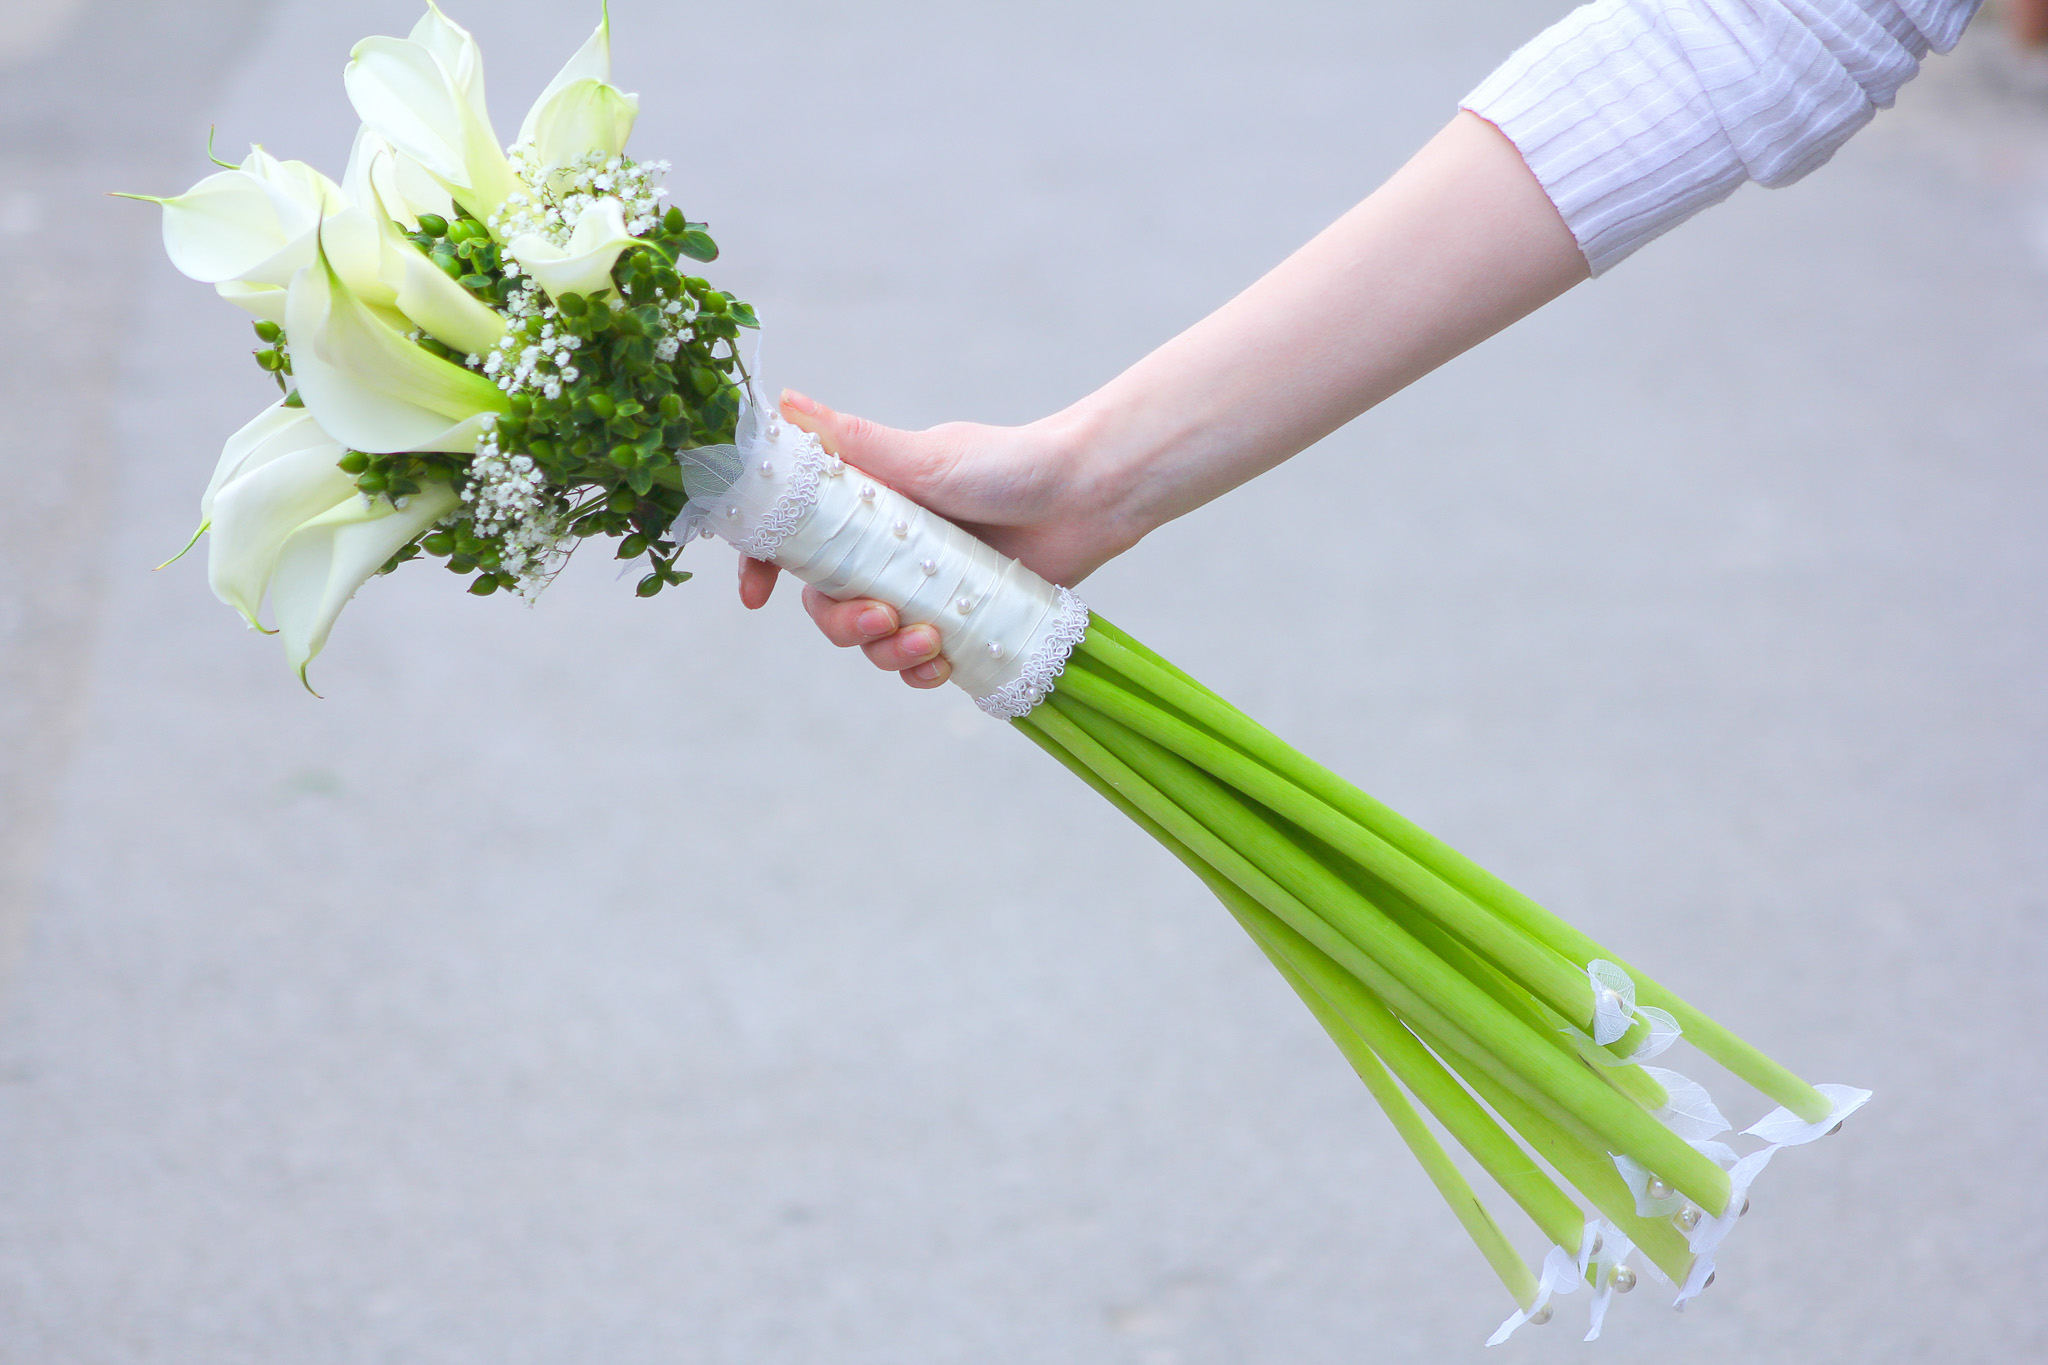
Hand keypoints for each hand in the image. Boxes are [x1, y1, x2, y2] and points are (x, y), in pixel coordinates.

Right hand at [737, 389, 1139, 688]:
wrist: (1087, 496)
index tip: (756, 596)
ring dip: (886, 652)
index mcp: (865, 506)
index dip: (765, 567)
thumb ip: (855, 442)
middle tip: (881, 617)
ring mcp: (922, 589)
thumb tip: (784, 403)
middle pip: (828, 604)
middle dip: (843, 624)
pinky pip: (920, 663)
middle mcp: (886, 549)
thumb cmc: (1009, 465)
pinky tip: (942, 665)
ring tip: (929, 641)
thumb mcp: (926, 456)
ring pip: (872, 640)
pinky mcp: (961, 622)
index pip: (796, 540)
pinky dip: (922, 672)